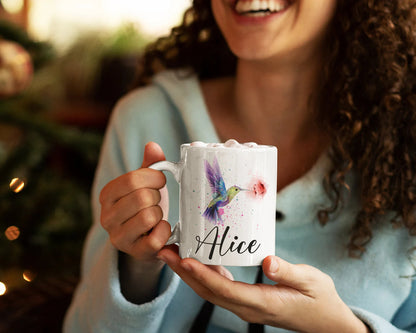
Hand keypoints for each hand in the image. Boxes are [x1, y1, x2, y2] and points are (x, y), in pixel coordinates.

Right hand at [100, 142, 170, 262]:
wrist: (147, 237)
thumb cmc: (147, 205)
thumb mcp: (146, 183)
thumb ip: (150, 164)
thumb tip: (152, 146)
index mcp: (107, 195)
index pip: (132, 180)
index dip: (154, 178)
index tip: (160, 181)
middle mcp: (106, 217)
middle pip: (142, 198)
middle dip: (157, 197)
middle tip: (156, 201)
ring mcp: (118, 238)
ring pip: (149, 217)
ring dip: (160, 214)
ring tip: (157, 216)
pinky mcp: (134, 253)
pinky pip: (155, 239)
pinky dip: (165, 231)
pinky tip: (162, 229)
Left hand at [157, 247, 369, 332]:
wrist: (326, 322)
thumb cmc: (320, 300)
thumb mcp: (311, 281)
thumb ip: (289, 272)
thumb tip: (268, 261)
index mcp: (262, 303)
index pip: (225, 289)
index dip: (202, 275)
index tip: (184, 259)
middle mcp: (248, 307)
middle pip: (208, 291)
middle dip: (184, 272)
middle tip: (164, 252)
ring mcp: (246, 306)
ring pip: (210, 290)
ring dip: (189, 273)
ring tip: (173, 253)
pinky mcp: (247, 300)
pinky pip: (220, 288)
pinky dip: (205, 274)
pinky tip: (199, 259)